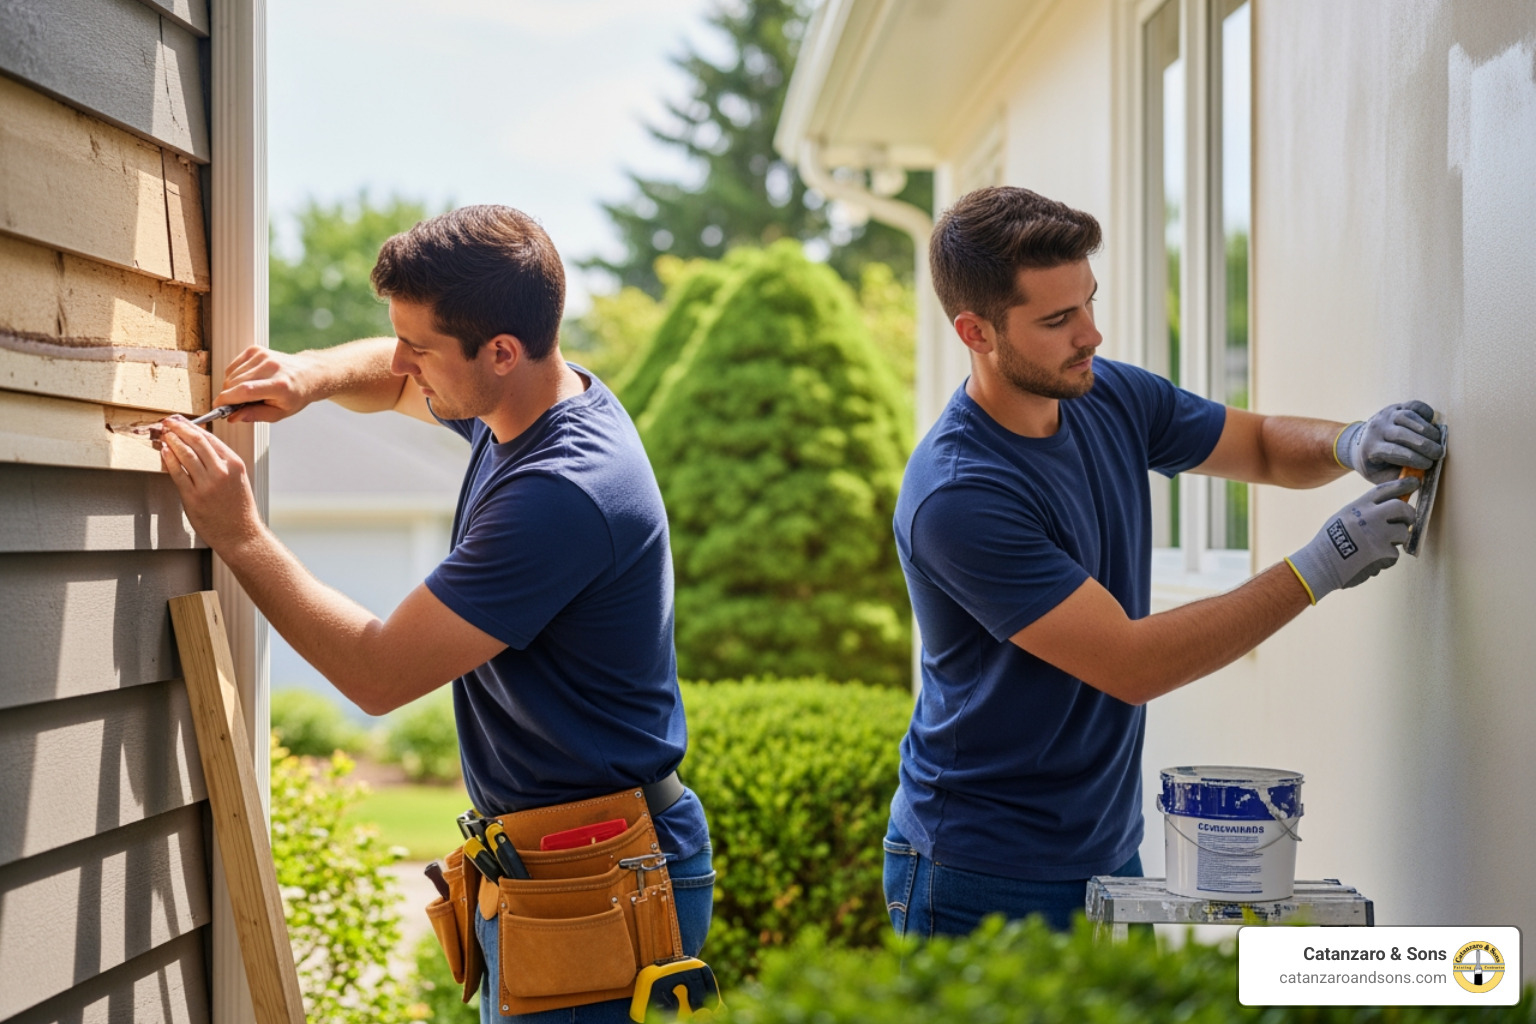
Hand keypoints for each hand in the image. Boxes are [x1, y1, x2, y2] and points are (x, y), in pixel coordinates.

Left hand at [158, 416, 264, 553]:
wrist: (241, 535)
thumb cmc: (239, 510)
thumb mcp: (238, 480)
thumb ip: (222, 464)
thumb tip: (200, 448)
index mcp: (234, 465)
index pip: (210, 439)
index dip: (192, 427)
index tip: (181, 421)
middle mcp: (222, 472)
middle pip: (196, 442)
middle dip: (179, 428)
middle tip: (169, 423)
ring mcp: (207, 484)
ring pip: (185, 454)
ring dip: (172, 441)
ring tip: (164, 435)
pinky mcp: (194, 497)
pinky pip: (177, 473)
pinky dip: (168, 460)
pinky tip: (164, 452)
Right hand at [215, 346, 318, 423]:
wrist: (308, 374)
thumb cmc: (294, 395)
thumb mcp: (279, 413)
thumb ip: (255, 415)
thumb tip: (232, 417)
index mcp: (279, 385)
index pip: (245, 391)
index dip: (227, 400)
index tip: (217, 407)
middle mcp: (271, 367)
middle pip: (234, 383)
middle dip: (229, 396)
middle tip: (237, 405)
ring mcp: (262, 356)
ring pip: (231, 375)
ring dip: (231, 387)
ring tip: (248, 393)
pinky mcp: (255, 350)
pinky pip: (233, 366)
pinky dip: (233, 376)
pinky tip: (246, 381)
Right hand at [1286, 477, 1418, 603]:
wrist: (1320, 566)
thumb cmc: (1329, 544)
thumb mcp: (1342, 518)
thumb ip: (1364, 512)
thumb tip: (1388, 511)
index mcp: (1358, 507)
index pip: (1384, 490)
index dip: (1401, 484)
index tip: (1414, 482)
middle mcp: (1369, 516)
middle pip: (1401, 508)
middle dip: (1408, 515)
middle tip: (1407, 521)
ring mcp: (1377, 534)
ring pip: (1403, 533)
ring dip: (1396, 541)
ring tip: (1380, 547)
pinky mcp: (1383, 552)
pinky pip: (1395, 554)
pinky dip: (1386, 559)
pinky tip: (1370, 561)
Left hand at [1335, 400, 1444, 482]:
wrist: (1358, 443)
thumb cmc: (1375, 464)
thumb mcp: (1379, 477)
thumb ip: (1396, 480)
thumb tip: (1416, 482)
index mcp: (1370, 448)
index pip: (1392, 451)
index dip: (1413, 459)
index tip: (1428, 465)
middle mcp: (1376, 429)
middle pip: (1401, 434)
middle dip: (1424, 445)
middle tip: (1439, 454)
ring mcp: (1385, 416)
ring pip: (1408, 417)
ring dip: (1427, 430)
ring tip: (1438, 441)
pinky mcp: (1395, 407)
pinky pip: (1413, 405)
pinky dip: (1425, 412)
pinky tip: (1432, 423)